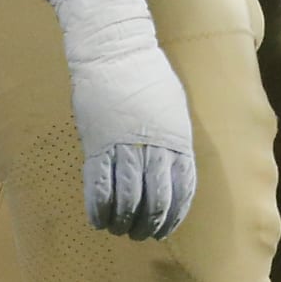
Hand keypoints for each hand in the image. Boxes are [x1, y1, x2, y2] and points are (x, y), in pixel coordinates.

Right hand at [47, 0, 195, 240]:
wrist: (114, 48)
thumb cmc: (145, 72)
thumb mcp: (173, 105)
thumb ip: (173, 137)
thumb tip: (171, 166)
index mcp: (176, 136)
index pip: (182, 187)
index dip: (174, 212)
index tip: (167, 226)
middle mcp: (154, 145)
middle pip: (156, 199)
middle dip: (150, 223)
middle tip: (142, 233)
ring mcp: (125, 145)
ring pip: (128, 198)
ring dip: (125, 220)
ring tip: (121, 229)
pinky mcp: (98, 143)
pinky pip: (100, 186)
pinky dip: (101, 208)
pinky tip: (100, 219)